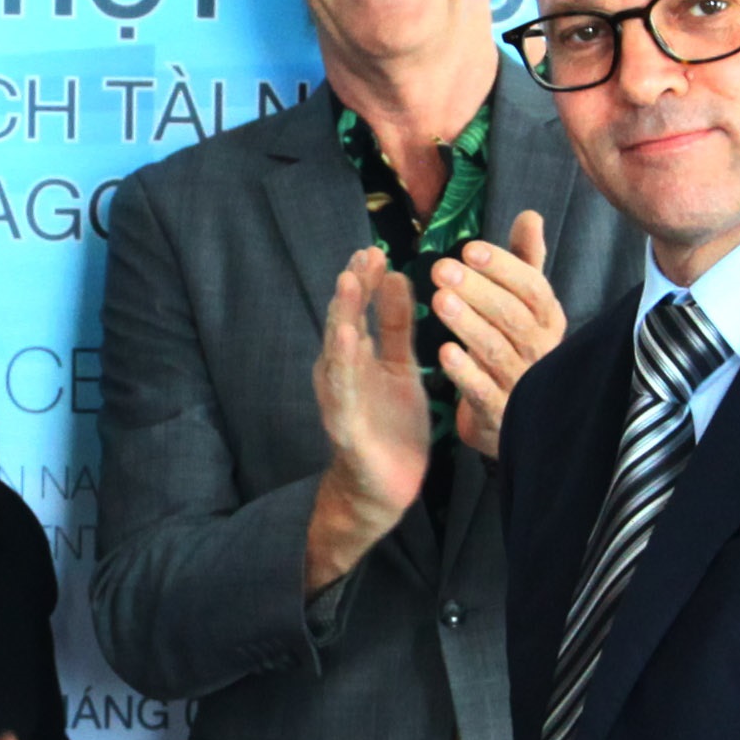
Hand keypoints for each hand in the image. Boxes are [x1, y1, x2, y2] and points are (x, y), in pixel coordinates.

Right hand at [305, 248, 432, 591]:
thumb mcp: (402, 367)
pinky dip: (344, 362)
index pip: (360, 309)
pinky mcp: (345, 425)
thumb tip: (395, 275)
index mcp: (358, 357)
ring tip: (349, 284)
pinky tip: (349, 338)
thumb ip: (397, 325)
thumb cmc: (392, 427)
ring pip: (338, 350)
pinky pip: (343, 389)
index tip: (375, 250)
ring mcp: (340, 398)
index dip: (365, 281)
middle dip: (352, 290)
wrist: (386, 488)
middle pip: (344, 322)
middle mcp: (342, 372)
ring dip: (343, 316)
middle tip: (362, 256)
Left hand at [432, 208, 563, 460]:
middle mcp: (541, 351)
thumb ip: (525, 262)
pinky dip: (466, 373)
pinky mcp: (502, 416)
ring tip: (438, 300)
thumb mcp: (524, 305)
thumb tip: (529, 216)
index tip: (470, 248)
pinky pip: (484, 392)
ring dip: (468, 324)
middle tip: (441, 269)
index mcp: (547, 320)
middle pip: (512, 316)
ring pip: (497, 351)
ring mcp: (523, 385)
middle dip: (477, 291)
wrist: (513, 420)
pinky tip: (444, 353)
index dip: (503, 267)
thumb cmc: (516, 350)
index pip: (532, 288)